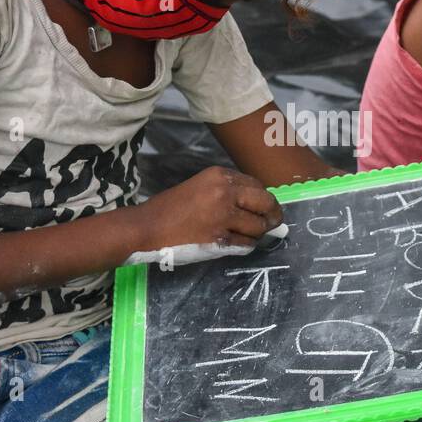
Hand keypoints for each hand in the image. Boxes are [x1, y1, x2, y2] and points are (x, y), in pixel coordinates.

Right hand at [137, 166, 281, 251]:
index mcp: (220, 175)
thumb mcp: (201, 187)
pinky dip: (246, 245)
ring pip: (258, 226)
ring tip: (248, 235)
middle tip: (272, 223)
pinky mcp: (220, 239)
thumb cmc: (171, 207)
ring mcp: (224, 216)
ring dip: (257, 233)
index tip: (264, 207)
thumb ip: (227, 191)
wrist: (148, 227)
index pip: (257, 185)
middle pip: (266, 203)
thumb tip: (257, 204)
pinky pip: (246, 244)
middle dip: (273, 214)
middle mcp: (225, 192)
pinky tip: (237, 244)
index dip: (263, 198)